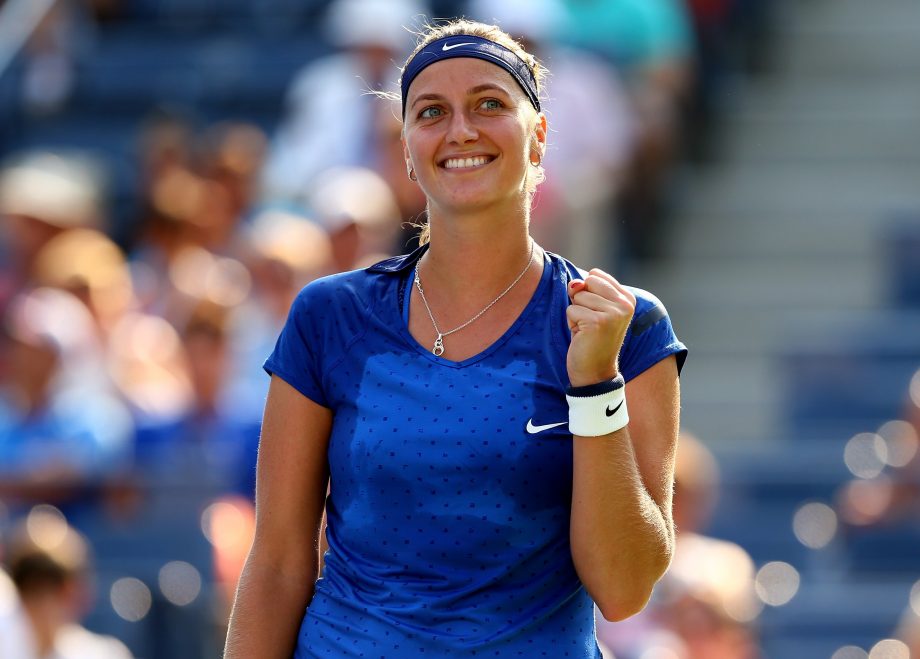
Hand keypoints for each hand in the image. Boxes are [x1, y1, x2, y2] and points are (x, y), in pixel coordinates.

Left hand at [566, 269, 635, 386]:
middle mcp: (625, 304)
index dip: (587, 292)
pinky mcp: (598, 322)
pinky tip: (582, 336)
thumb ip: (584, 289)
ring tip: (587, 330)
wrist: (595, 371)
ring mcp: (613, 313)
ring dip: (576, 314)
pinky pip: (571, 310)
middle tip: (590, 322)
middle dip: (581, 301)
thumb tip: (574, 284)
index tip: (596, 312)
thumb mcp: (591, 308)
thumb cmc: (591, 337)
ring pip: (578, 296)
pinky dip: (571, 323)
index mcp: (627, 298)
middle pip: (587, 282)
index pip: (595, 275)